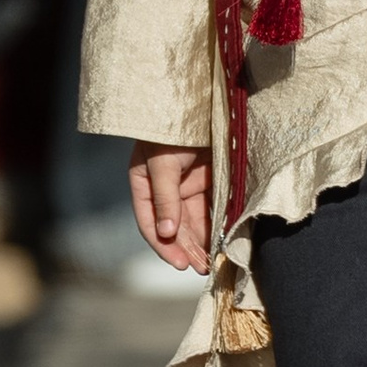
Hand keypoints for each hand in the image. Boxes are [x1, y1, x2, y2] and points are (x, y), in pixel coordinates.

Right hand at [129, 139, 212, 275]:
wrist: (204, 99)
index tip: (179, 264)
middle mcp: (165, 187)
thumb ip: (165, 197)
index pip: (150, 221)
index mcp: (144, 182)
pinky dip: (216, 226)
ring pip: (194, 221)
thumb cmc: (173, 127)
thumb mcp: (163, 162)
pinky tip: (222, 241)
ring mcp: (188, 185)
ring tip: (213, 261)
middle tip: (202, 267)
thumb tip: (167, 232)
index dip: (163, 245)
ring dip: (201, 242)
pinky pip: (212, 208)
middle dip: (186, 249)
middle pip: (174, 226)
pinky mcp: (211, 180)